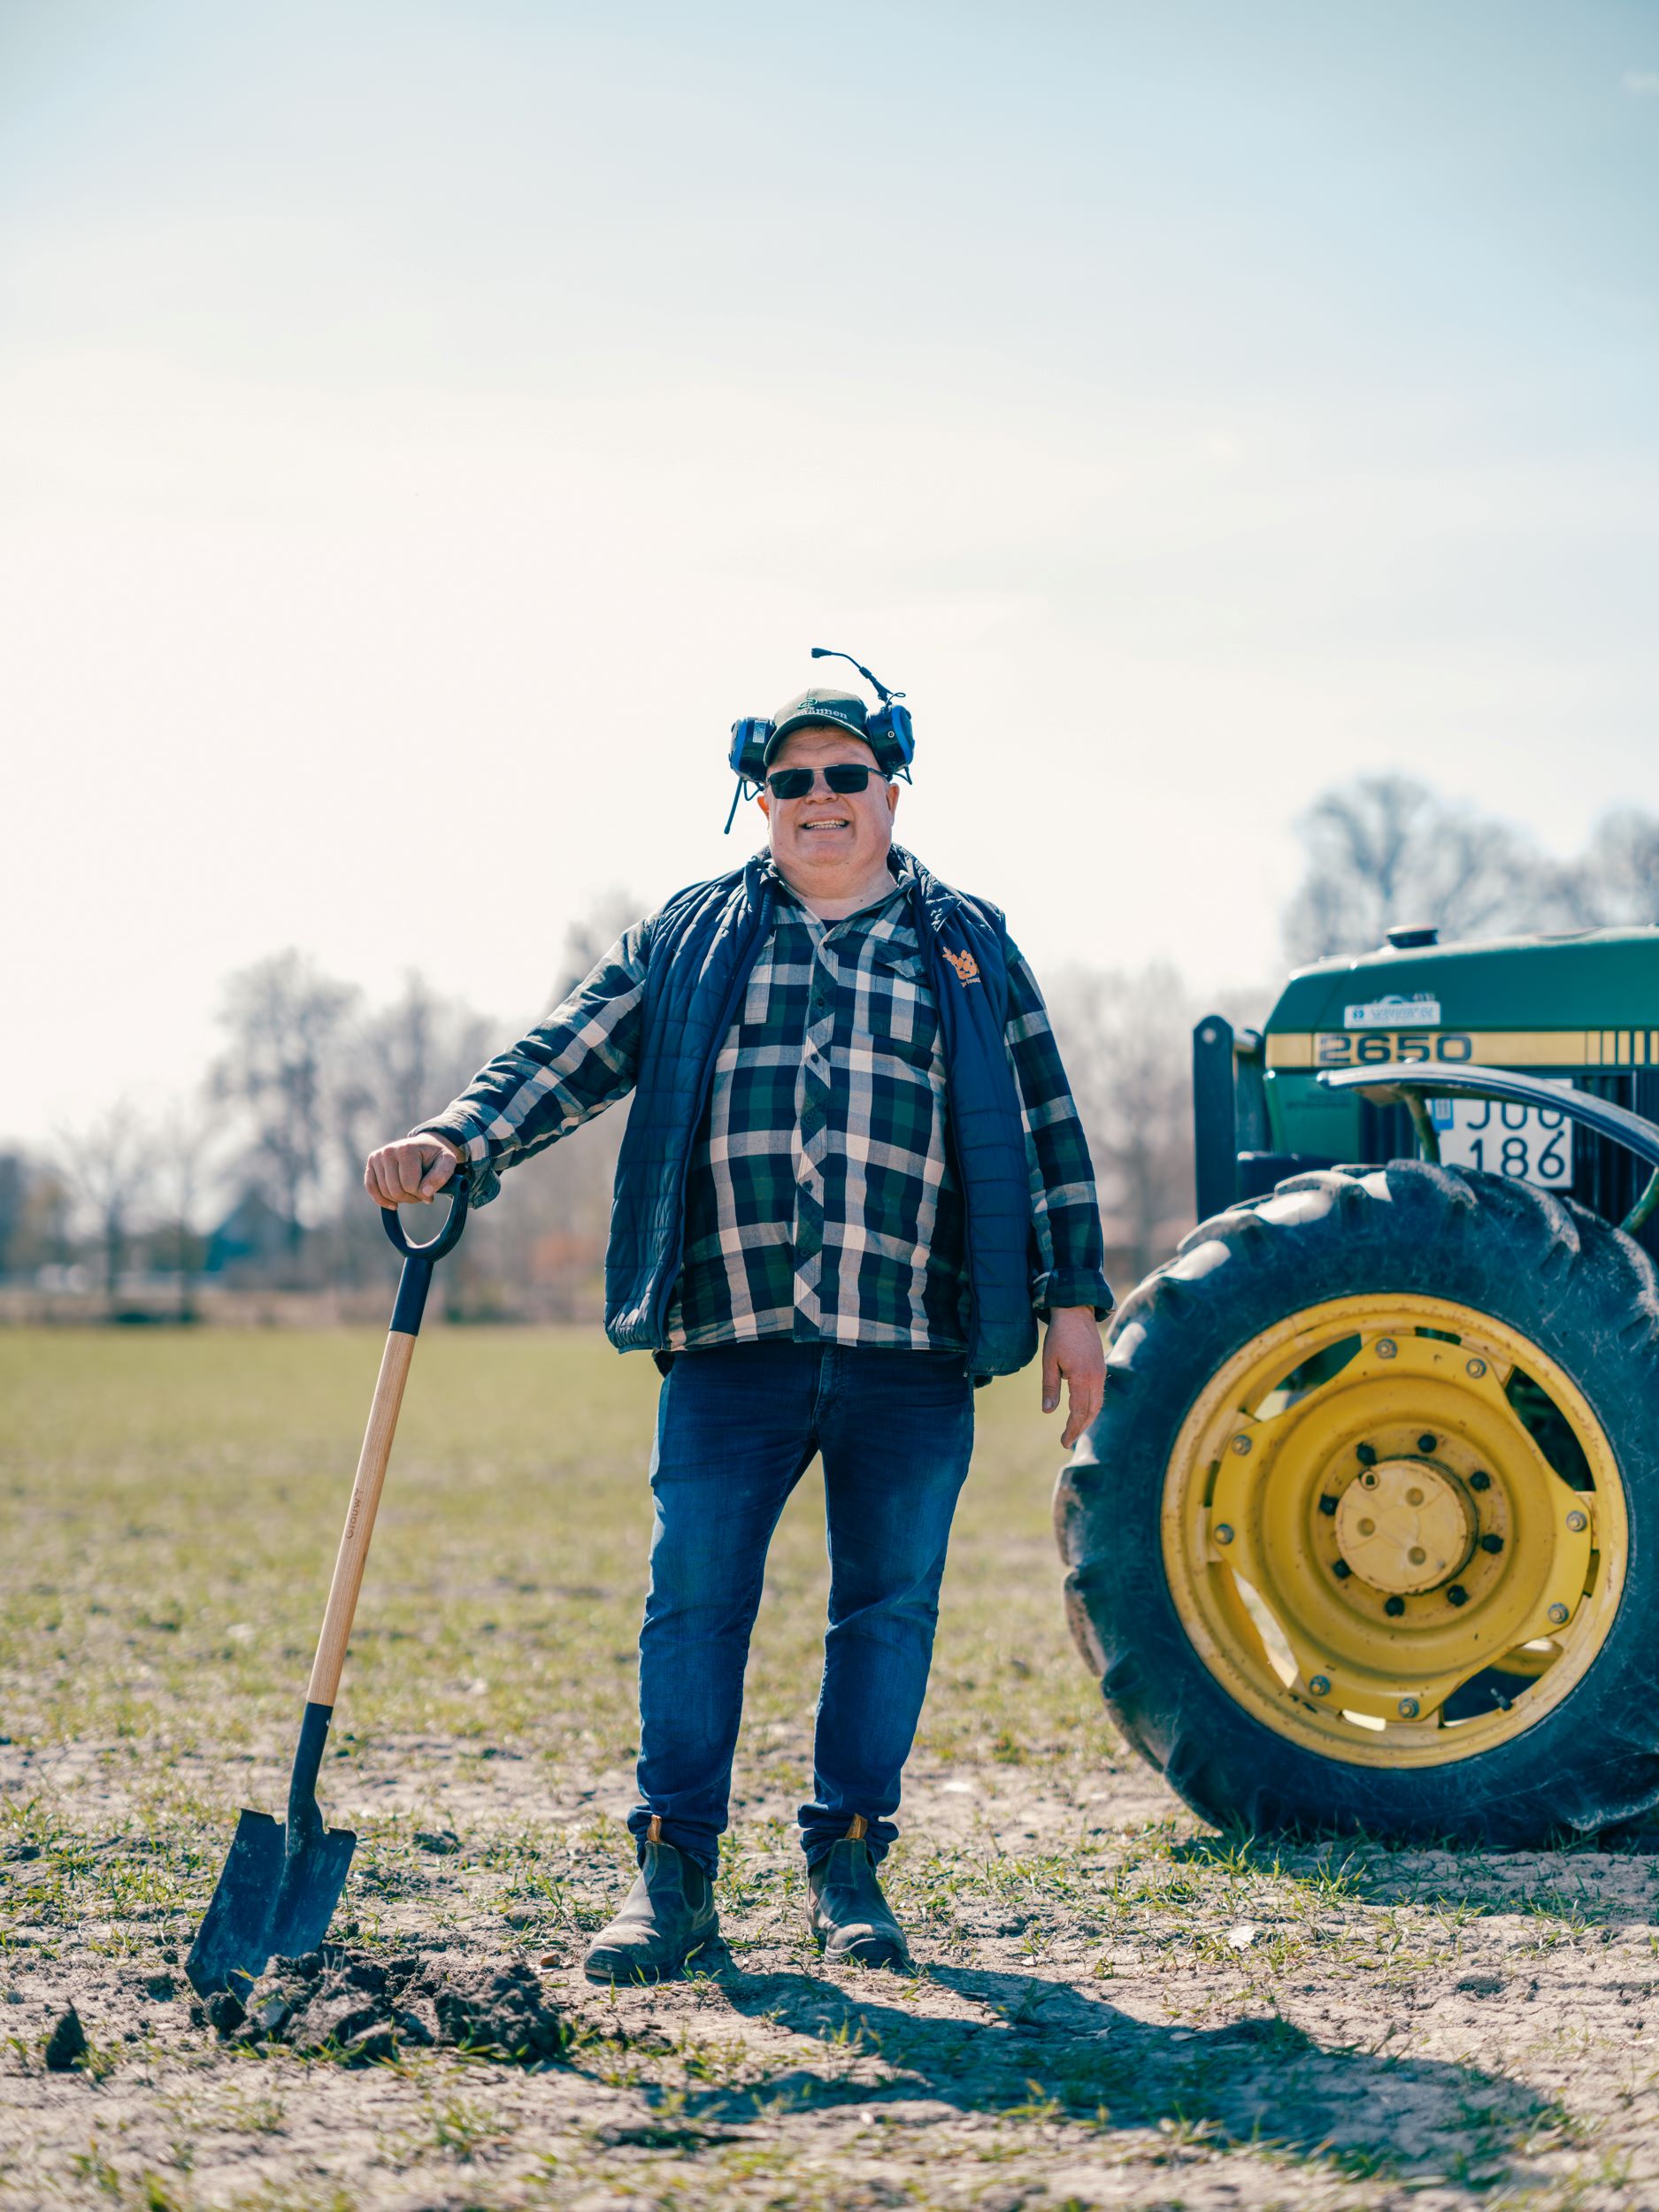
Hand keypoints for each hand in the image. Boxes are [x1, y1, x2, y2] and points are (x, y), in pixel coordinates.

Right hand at [363, 1134, 461, 1209]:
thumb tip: (426, 1193)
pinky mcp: (371, 1162)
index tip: (430, 1191)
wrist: (426, 1145)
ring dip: (400, 1199)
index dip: (421, 1194)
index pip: (410, 1185)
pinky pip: (370, 1187)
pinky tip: (393, 1205)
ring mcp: (378, 1156)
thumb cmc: (436, 1156)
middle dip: (410, 1198)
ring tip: (412, 1192)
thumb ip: (440, 1177)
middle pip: (395, 1190)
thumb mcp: (447, 1163)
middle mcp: (389, 1151)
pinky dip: (381, 1199)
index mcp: (407, 1149)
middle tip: (421, 1194)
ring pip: (385, 1192)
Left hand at [1041, 1306, 1105, 1449]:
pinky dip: (1091, 1406)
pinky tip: (1082, 1410)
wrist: (1076, 1312)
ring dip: (1087, 1418)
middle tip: (1068, 1440)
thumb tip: (1048, 1411)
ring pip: (1097, 1403)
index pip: (1079, 1412)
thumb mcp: (1049, 1362)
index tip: (1064, 1441)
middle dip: (1080, 1427)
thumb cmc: (1059, 1336)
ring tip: (1075, 1429)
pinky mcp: (1101, 1368)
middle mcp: (1095, 1377)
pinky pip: (1098, 1393)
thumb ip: (1050, 1388)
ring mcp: (1101, 1373)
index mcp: (1082, 1377)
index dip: (1072, 1429)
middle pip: (1091, 1411)